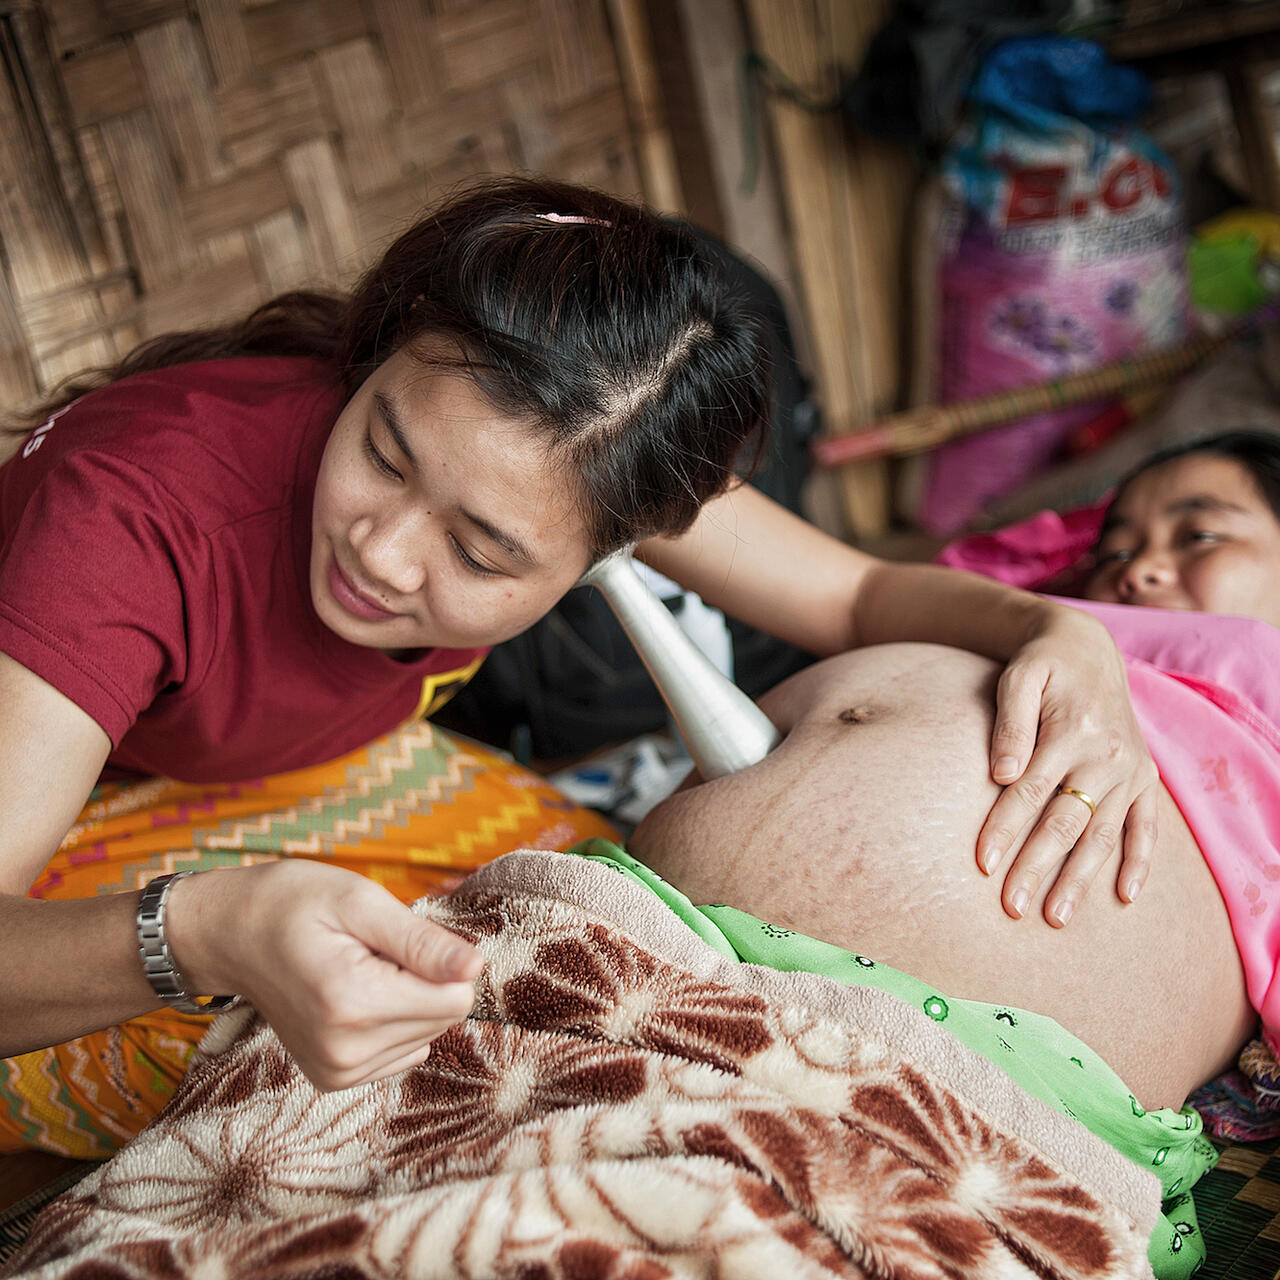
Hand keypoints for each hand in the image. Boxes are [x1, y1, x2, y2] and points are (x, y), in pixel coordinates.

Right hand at [171, 862, 483, 1088]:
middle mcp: (344, 1052)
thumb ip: (422, 941)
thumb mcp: (360, 901)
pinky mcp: (334, 1079)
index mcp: (352, 1004)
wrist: (230, 933)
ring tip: (356, 969)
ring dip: (405, 998)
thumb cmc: (294, 903)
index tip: (394, 939)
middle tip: (369, 951)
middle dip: (421, 978)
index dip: (439, 959)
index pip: (455, 999)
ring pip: (427, 1036)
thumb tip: (476, 969)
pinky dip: (390, 1019)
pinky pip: (404, 1051)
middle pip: (443, 1018)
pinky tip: (352, 994)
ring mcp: (337, 1073)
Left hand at [976, 607, 1159, 926]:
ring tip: (1055, 918)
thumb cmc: (1041, 664)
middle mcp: (1108, 755)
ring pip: (1104, 834)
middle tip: (1011, 909)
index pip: (1031, 792)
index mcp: (1073, 731)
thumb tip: (1000, 774)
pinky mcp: (1145, 777)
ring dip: (1081, 880)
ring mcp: (1130, 770)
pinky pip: (1147, 826)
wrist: (1086, 647)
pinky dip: (1140, 862)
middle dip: (1037, 869)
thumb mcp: (1019, 677)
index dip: (1005, 829)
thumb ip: (1010, 723)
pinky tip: (1125, 898)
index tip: (982, 865)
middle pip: (1066, 823)